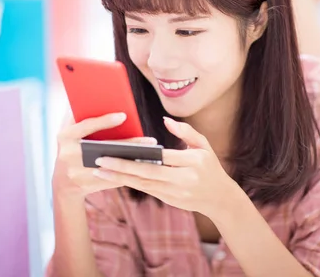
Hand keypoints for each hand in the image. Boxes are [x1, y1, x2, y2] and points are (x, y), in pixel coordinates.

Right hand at [52, 112, 156, 200]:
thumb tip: (95, 93)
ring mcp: (76, 172)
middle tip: (149, 140)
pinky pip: (111, 179)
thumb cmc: (72, 147)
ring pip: (110, 165)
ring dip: (132, 159)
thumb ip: (79, 115)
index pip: (86, 126)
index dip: (104, 121)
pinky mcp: (86, 185)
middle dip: (129, 144)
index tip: (123, 116)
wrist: (63, 181)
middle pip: (103, 148)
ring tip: (150, 152)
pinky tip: (143, 166)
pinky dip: (127, 172)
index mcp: (64, 136)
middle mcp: (68, 155)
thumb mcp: (70, 131)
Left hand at [93, 117, 239, 219]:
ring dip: (120, 178)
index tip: (123, 147)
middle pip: (149, 173)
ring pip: (143, 184)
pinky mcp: (169, 200)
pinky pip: (146, 190)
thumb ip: (186, 131)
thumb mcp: (204, 145)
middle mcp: (183, 180)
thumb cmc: (210, 166)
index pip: (165, 156)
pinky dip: (129, 183)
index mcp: (194, 163)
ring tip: (99, 170)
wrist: (219, 198)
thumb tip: (166, 120)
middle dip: (123, 167)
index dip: (143, 153)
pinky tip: (113, 177)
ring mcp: (175, 193)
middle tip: (101, 161)